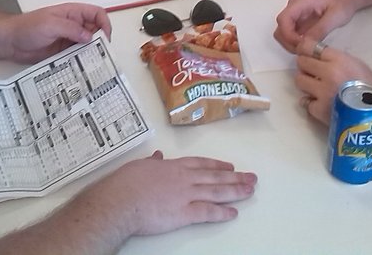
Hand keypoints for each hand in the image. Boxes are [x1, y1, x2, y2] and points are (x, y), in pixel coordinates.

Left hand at [8, 3, 111, 62]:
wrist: (10, 41)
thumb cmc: (29, 27)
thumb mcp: (51, 24)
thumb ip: (71, 29)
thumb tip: (90, 36)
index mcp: (73, 13)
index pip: (97, 13)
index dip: (104, 24)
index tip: (105, 39)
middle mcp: (74, 25)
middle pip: (96, 30)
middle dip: (100, 41)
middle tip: (101, 55)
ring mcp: (69, 39)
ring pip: (88, 45)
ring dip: (92, 53)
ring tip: (94, 65)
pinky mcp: (63, 52)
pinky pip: (78, 55)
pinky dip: (82, 61)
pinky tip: (83, 68)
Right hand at [89, 151, 256, 236]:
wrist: (121, 200)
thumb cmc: (125, 184)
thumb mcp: (139, 166)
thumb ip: (151, 163)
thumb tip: (157, 157)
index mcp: (173, 166)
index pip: (201, 164)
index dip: (217, 166)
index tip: (230, 167)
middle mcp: (184, 178)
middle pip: (215, 177)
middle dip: (235, 177)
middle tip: (251, 177)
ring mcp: (186, 195)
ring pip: (217, 191)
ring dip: (235, 191)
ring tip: (249, 191)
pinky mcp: (184, 213)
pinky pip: (208, 212)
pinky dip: (222, 212)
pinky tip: (233, 213)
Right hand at [274, 0, 357, 52]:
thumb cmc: (342, 1)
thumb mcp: (335, 17)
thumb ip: (320, 30)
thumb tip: (306, 44)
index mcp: (301, 2)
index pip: (283, 20)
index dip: (289, 36)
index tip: (301, 45)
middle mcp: (294, 6)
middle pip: (280, 28)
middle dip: (289, 42)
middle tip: (305, 51)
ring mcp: (295, 13)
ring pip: (283, 32)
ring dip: (291, 43)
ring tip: (308, 49)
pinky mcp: (299, 20)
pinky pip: (291, 33)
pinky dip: (296, 42)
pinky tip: (308, 45)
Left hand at [294, 40, 371, 123]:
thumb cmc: (370, 87)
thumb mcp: (355, 64)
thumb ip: (335, 58)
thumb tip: (315, 57)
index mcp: (338, 59)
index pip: (309, 46)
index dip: (306, 50)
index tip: (306, 54)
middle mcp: (328, 73)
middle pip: (301, 62)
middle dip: (306, 67)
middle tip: (314, 73)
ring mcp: (322, 92)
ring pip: (299, 80)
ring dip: (306, 83)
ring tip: (318, 88)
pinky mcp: (319, 110)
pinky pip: (305, 102)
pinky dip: (312, 103)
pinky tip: (323, 104)